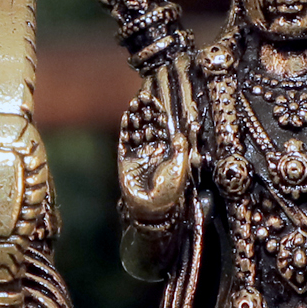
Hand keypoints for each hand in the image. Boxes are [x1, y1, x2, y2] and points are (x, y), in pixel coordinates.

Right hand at [118, 89, 189, 224]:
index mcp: (168, 150)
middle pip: (149, 124)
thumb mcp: (181, 168)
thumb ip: (181, 149)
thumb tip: (181, 131)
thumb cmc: (170, 191)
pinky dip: (126, 129)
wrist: (152, 209)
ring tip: (135, 103)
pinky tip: (127, 117)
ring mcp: (139, 154)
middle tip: (144, 97)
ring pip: (137, 130)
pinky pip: (125, 141)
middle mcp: (153, 149)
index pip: (163, 126)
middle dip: (146, 111)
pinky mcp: (126, 160)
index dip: (159, 113)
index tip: (157, 101)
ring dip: (136, 116)